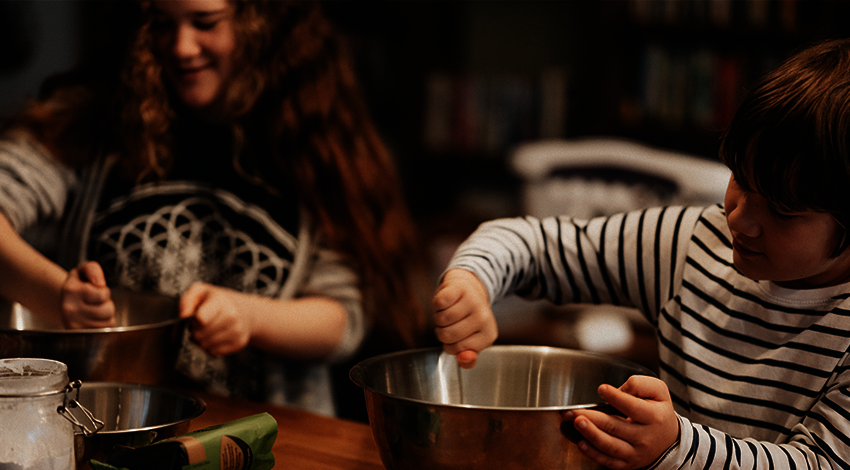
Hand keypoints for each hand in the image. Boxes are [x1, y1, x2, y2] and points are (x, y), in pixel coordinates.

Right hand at [60, 261, 114, 328]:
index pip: (102, 294)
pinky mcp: (80, 335)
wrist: (65, 302)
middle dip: (107, 304)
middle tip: (96, 302)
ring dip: (106, 315)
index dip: (104, 291)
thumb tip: (100, 283)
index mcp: (70, 291)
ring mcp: (73, 325)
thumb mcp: (83, 270)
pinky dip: (103, 325)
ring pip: (108, 321)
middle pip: (108, 310)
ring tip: (95, 310)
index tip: (94, 289)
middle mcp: (69, 309)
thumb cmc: (78, 285)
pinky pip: (105, 331)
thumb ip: (93, 269)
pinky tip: (94, 319)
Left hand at [180, 282, 251, 356]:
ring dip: (201, 341)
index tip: (194, 317)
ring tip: (206, 331)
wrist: (243, 311)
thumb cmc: (217, 302)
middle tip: (199, 325)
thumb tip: (183, 315)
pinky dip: (210, 347)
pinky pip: (214, 352)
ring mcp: (237, 331)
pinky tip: (214, 337)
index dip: (192, 321)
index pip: (200, 319)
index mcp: (220, 301)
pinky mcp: (239, 343)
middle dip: (195, 332)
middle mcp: (232, 316)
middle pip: (200, 335)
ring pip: (206, 346)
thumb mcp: (200, 291)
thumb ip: (187, 300)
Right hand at [432, 268, 497, 367]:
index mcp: (488, 335)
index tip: (456, 338)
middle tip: (449, 324)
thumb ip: (467, 358)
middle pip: (448, 335)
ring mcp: (473, 301)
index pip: (458, 349)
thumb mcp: (471, 342)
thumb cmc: (467, 319)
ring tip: (447, 313)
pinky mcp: (460, 288)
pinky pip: (439, 303)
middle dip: (442, 332)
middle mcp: (483, 318)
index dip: (450, 346)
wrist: (468, 290)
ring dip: (438, 318)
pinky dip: (437, 305)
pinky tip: (446, 302)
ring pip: (442, 319)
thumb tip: (462, 359)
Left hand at [561, 375, 678, 469]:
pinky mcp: (626, 463)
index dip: (616, 397)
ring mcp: (635, 452)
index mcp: (653, 417)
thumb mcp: (658, 392)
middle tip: (574, 410)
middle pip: (615, 427)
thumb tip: (619, 389)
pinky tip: (581, 443)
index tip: (602, 388)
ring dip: (590, 434)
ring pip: (610, 445)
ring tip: (576, 422)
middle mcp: (644, 437)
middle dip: (592, 418)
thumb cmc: (659, 412)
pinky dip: (593, 454)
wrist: (669, 440)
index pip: (632, 407)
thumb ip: (640, 384)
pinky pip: (608, 461)